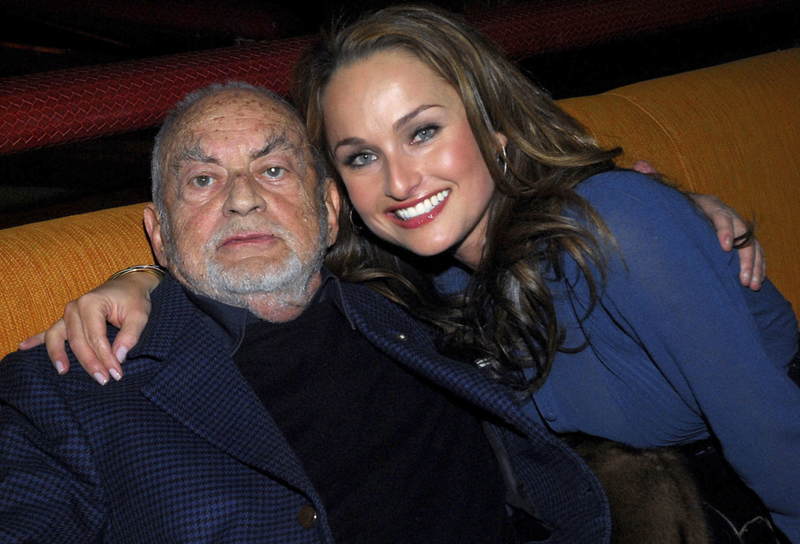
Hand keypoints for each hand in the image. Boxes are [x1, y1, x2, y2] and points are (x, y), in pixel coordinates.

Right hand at [18, 271, 159, 383]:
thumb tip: (119, 357)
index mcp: (91, 303)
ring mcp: (67, 313)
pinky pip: (49, 331)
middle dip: (90, 363)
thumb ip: (130, 336)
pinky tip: (23, 348)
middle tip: (103, 380)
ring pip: (58, 337)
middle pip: (77, 341)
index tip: (116, 373)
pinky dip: (36, 340)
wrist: (128, 285)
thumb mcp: (139, 315)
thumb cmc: (134, 299)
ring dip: (59, 356)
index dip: (106, 358)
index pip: (96, 337)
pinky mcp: (66, 319)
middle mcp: (75, 307)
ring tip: (63, 372)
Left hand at [632, 161, 764, 290]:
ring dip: (753, 265)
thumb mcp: (662, 194)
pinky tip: (754, 284)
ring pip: (752, 245)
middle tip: (740, 276)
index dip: (725, 230)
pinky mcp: (740, 242)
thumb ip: (652, 180)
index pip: (721, 215)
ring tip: (749, 284)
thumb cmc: (671, 205)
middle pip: (743, 233)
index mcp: (708, 204)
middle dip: (745, 254)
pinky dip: (757, 268)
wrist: (681, 213)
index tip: (723, 247)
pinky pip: (755, 254)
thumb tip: (639, 165)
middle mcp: (726, 215)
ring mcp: (735, 229)